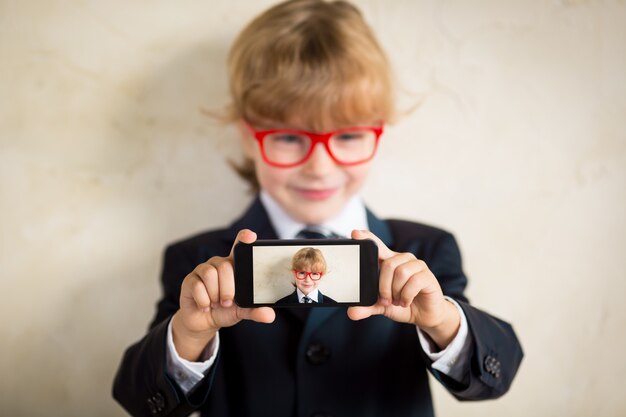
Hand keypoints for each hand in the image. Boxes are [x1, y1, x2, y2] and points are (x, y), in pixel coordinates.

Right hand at [172, 229, 274, 360]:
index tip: (251, 236)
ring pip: (210, 274)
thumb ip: (254, 311)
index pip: (239, 247)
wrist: (203, 322)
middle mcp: (218, 264)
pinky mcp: (189, 280)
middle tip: (227, 302)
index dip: (244, 239)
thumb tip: (270, 316)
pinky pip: (197, 286)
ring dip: (215, 294)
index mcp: (234, 267)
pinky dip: (203, 300)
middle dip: (227, 288)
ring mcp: (202, 270)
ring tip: (216, 304)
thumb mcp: (242, 311)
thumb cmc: (225, 310)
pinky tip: (205, 306)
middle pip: (225, 265)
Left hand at [347, 230, 459, 348]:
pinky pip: (414, 282)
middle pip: (388, 264)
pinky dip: (406, 296)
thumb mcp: (381, 307)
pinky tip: (406, 301)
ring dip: (396, 292)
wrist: (424, 315)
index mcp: (389, 262)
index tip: (355, 233)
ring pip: (401, 272)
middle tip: (385, 300)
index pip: (377, 246)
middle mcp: (403, 259)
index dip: (367, 238)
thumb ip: (367, 307)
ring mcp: (417, 266)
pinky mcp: (428, 276)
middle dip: (384, 286)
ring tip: (397, 301)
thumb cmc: (402, 304)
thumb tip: (352, 313)